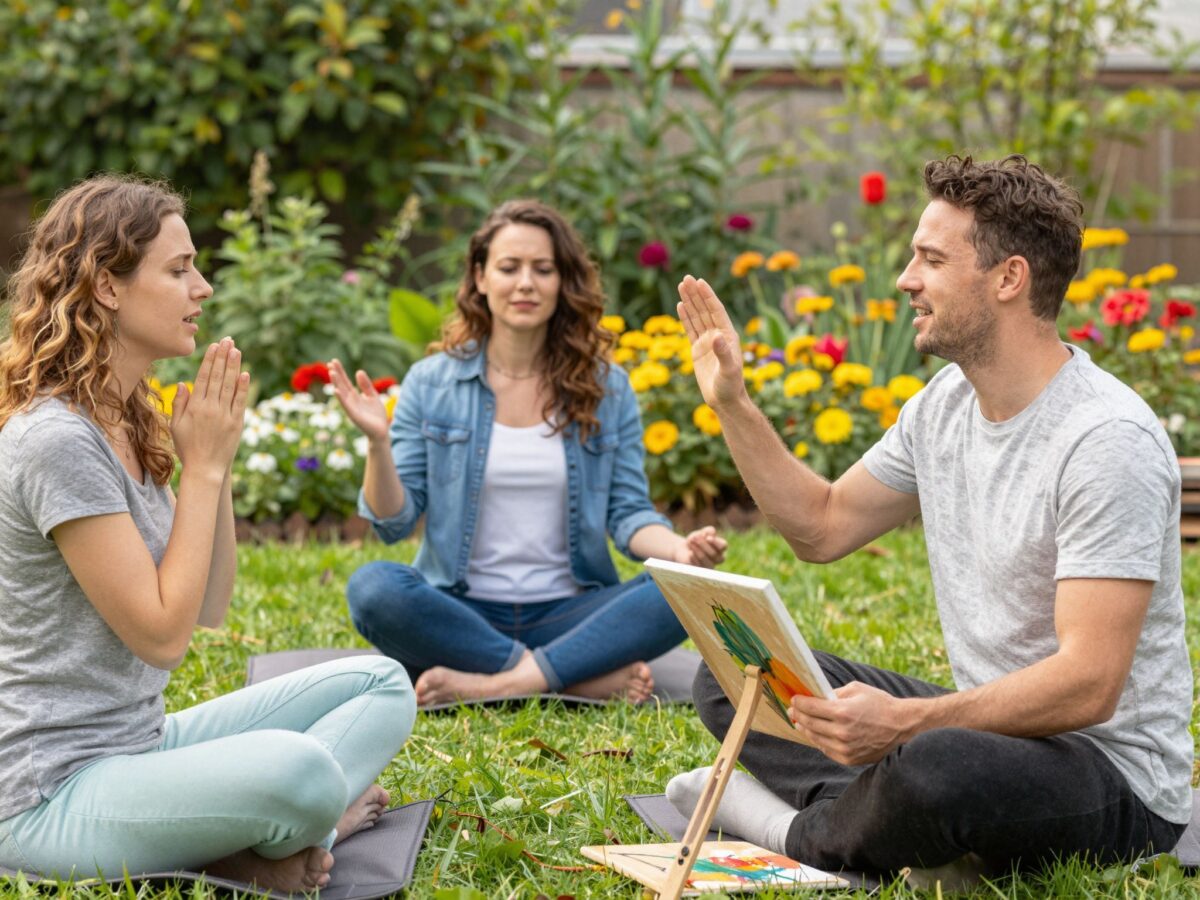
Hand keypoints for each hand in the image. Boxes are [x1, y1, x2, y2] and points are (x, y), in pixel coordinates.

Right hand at [171, 338, 249, 476]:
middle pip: (218, 377)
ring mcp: (225, 415)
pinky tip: (245, 373)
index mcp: (194, 407)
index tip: (214, 346)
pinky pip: (240, 401)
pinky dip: (243, 387)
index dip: (210, 360)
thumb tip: (183, 383)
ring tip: (236, 350)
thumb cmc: (187, 448)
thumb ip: (179, 404)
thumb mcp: (175, 426)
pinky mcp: (237, 423)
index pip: (203, 377)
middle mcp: (210, 408)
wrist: (205, 469)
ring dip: (234, 366)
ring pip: (230, 386)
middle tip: (228, 340)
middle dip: (223, 357)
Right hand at [329, 359, 389, 442]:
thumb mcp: (372, 396)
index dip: (340, 371)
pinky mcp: (354, 416)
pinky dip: (341, 398)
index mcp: (354, 396)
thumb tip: (358, 371)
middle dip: (336, 375)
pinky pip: (346, 406)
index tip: (333, 361)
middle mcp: (350, 401)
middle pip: (342, 385)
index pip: (345, 381)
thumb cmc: (376, 415)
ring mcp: (351, 408)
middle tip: (330, 363)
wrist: (382, 431)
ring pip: (342, 394)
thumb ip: (366, 385)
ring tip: (332, 372)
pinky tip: (336, 390)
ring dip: (336, 383)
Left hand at [673, 526, 726, 567]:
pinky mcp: (701, 571)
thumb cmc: (696, 540)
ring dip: (698, 551)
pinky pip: (699, 567)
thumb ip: (708, 531)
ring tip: (690, 543)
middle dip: (703, 545)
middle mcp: (718, 558)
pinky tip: (690, 553)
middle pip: (714, 554)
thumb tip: (712, 532)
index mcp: (721, 548)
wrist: (684, 549)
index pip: (723, 546)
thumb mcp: (701, 532)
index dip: (716, 542)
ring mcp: (710, 566)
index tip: (707, 537)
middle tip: (694, 538)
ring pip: (707, 562)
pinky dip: (694, 559)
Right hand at [676, 275, 747, 410]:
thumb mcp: (729, 370)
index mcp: (727, 335)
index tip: (699, 281)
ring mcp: (707, 341)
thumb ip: (723, 353)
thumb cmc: (730, 386)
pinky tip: (680, 305)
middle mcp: (718, 335)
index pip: (716, 310)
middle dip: (696, 294)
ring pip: (697, 317)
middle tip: (686, 278)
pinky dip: (685, 317)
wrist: (724, 400)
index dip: (708, 296)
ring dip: (690, 301)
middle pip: (705, 309)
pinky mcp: (698, 349)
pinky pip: (690, 329)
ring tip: (682, 285)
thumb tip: (716, 337)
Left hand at [788, 681, 913, 765]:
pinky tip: (816, 733)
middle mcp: (841, 733)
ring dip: (805, 729)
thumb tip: (815, 696)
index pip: (810, 708)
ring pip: (815, 738)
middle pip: (809, 724)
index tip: (793, 699)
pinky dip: (819, 740)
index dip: (798, 702)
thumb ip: (833, 693)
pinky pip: (826, 750)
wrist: (902, 727)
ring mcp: (845, 749)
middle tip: (792, 710)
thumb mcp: (856, 690)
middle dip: (798, 715)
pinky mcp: (849, 759)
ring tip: (800, 722)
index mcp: (842, 712)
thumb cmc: (880, 704)